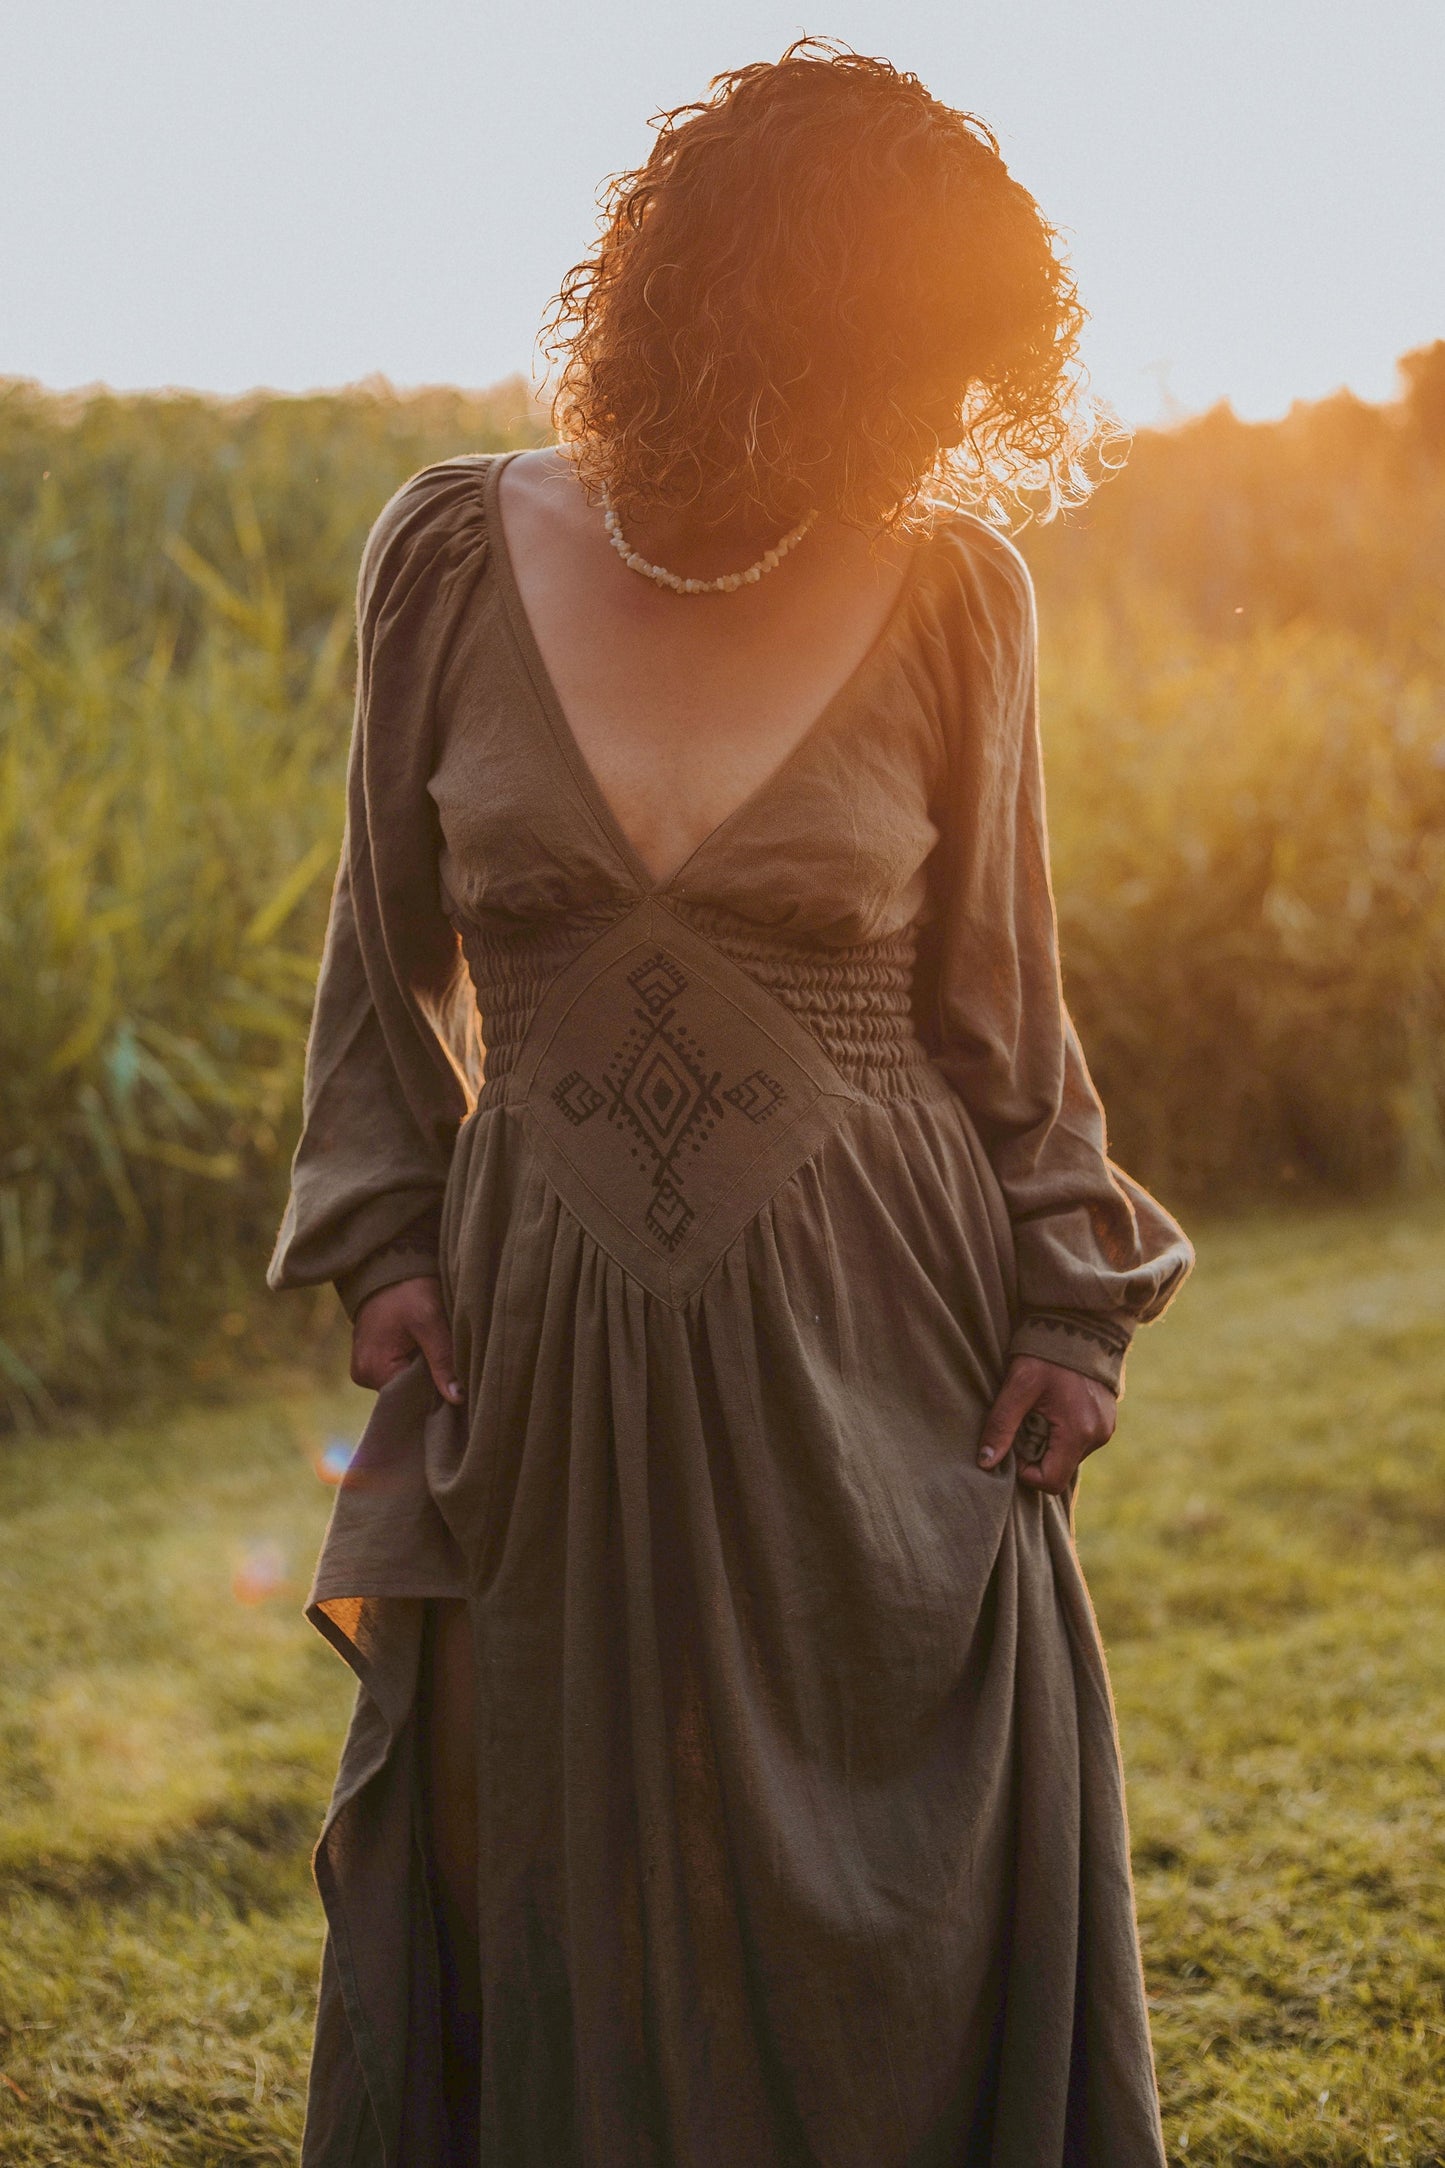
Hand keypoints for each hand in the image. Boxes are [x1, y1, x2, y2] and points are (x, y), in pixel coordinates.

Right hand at [350, 1276, 462, 1404]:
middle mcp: (364, 1375)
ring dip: (424, 1373)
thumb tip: (457, 1398)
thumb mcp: (430, 1320)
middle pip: (407, 1392)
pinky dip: (415, 1364)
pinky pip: (398, 1371)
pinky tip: (428, 1353)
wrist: (387, 1264)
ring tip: (441, 1358)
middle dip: (431, 1383)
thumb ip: (443, 1359)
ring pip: (404, 1381)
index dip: (437, 1394)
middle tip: (455, 1371)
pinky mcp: (372, 1359)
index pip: (411, 1398)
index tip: (461, 1388)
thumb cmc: (408, 1289)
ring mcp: (365, 1368)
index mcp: (373, 1369)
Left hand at [977, 1355, 1115, 1495]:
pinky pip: (1080, 1440)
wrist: (1081, 1324)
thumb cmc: (1048, 1353)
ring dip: (1049, 1442)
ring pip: (1068, 1455)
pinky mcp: (1107, 1419)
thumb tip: (985, 1462)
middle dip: (1036, 1453)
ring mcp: (1106, 1428)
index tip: (1014, 1445)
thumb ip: (1001, 1424)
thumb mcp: (1019, 1385)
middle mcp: (1098, 1436)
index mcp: (1079, 1432)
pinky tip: (1053, 1406)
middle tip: (1025, 1421)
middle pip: (1060, 1468)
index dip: (1026, 1472)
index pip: (1051, 1481)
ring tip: (1039, 1409)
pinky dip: (1062, 1432)